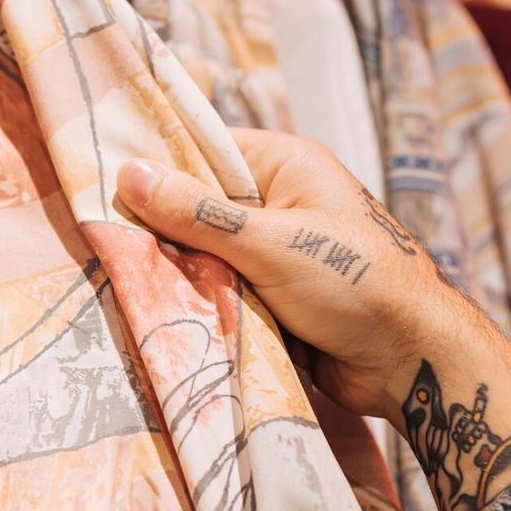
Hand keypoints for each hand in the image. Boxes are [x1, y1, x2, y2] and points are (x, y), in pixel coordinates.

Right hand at [115, 128, 479, 420]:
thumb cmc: (354, 284)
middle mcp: (280, 201)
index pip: (205, 150)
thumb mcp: (267, 242)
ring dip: (181, 274)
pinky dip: (203, 304)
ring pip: (206, 254)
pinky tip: (163, 312)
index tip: (100, 183)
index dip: (157, 167)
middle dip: (162, 229)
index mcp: (286, 164)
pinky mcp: (274, 297)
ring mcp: (277, 252)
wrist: (410, 360)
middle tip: (104, 240)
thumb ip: (196, 213)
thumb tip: (128, 173)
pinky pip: (223, 291)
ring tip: (125, 279)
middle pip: (199, 206)